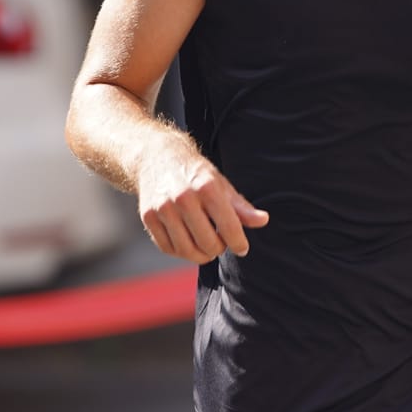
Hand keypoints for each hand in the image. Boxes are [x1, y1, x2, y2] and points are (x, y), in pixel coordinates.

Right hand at [136, 152, 268, 262]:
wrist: (156, 157)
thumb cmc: (195, 173)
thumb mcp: (221, 184)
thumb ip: (241, 206)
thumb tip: (263, 220)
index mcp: (207, 187)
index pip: (229, 227)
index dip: (239, 243)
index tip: (242, 248)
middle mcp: (184, 197)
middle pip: (208, 244)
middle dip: (219, 248)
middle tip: (221, 242)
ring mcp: (163, 208)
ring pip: (187, 250)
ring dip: (201, 255)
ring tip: (207, 246)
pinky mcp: (148, 217)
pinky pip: (168, 248)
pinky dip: (181, 252)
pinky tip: (188, 242)